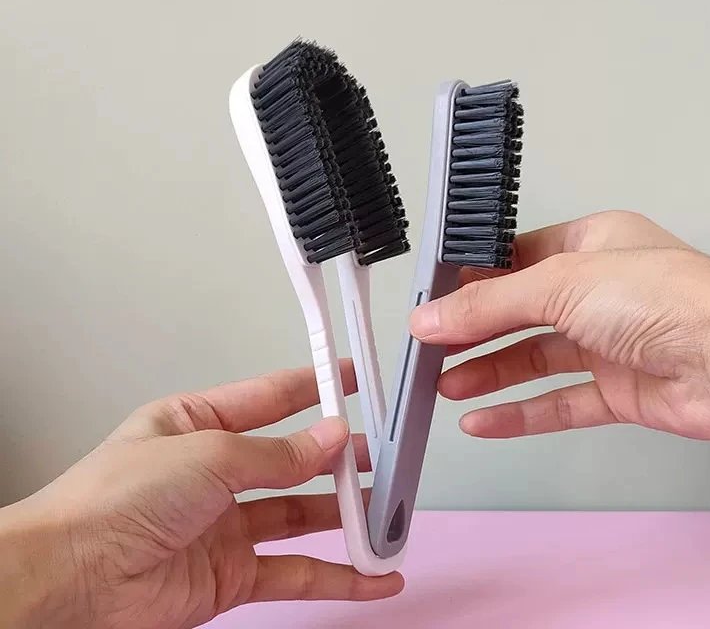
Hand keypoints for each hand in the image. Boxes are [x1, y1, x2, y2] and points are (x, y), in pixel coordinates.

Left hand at [0, 360, 402, 627]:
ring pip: (300, 516)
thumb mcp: (209, 454)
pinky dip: (336, 575)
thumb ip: (278, 454)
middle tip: (383, 454)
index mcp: (199, 423)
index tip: (354, 378)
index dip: (315, 386)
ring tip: (387, 512)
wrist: (71, 582)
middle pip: (292, 460)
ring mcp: (224, 525)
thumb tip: (330, 439)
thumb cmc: (115, 499)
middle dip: (338, 457)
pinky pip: (295, 571)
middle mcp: (214, 472)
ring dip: (345, 516)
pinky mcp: (230, 575)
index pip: (271, 397)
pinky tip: (369, 574)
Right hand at [410, 211, 709, 495]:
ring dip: (489, 372)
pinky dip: (520, 412)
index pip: (517, 259)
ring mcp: (610, 342)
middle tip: (429, 347)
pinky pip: (559, 402)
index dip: (474, 280)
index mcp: (591, 243)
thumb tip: (431, 316)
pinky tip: (483, 419)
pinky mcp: (620, 390)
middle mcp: (600, 290)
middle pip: (522, 312)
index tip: (433, 300)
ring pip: (536, 359)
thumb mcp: (560, 282)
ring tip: (443, 385)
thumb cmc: (666, 296)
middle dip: (475, 331)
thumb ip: (489, 303)